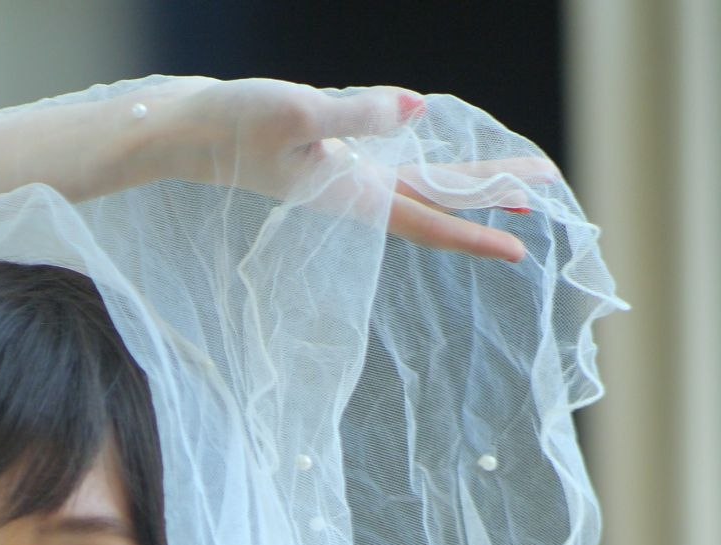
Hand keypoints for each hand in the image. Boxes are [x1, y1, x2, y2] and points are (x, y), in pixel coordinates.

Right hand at [168, 77, 561, 263]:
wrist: (185, 132)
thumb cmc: (233, 124)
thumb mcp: (297, 112)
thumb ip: (360, 114)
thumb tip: (420, 111)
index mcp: (352, 191)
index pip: (427, 218)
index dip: (474, 232)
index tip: (521, 246)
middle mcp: (356, 191)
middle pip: (436, 199)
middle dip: (490, 197)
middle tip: (546, 192)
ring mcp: (345, 175)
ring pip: (421, 183)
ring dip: (466, 183)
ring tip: (511, 180)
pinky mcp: (331, 157)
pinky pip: (396, 166)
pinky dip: (429, 167)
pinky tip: (442, 162)